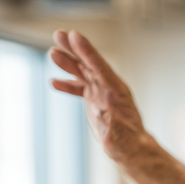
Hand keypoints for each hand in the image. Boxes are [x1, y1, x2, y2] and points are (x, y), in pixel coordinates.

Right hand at [49, 30, 147, 164]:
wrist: (131, 149)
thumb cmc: (129, 142)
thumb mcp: (119, 134)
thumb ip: (109, 122)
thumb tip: (102, 113)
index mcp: (118, 91)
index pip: (100, 66)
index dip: (87, 51)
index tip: (74, 36)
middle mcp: (109, 88)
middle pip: (89, 63)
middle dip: (74, 49)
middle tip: (58, 34)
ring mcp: (101, 92)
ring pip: (83, 73)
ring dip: (68, 63)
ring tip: (53, 53)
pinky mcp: (95, 100)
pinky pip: (80, 88)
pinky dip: (68, 84)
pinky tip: (54, 81)